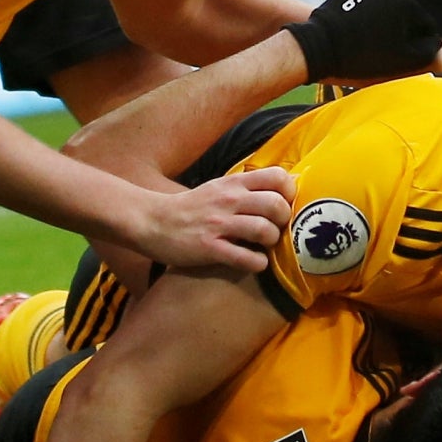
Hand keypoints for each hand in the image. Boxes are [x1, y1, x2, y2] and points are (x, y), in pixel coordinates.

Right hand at [123, 166, 291, 272]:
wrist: (151, 221)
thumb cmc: (191, 207)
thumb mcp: (218, 188)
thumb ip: (247, 188)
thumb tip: (286, 186)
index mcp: (233, 183)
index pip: (277, 177)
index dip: (289, 192)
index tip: (284, 205)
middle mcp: (228, 200)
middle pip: (276, 205)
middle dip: (283, 221)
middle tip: (276, 230)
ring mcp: (218, 224)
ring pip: (263, 231)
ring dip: (270, 242)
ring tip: (263, 246)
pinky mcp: (209, 248)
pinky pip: (245, 258)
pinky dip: (257, 263)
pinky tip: (253, 262)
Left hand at [285, 0, 441, 84]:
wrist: (321, 45)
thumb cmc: (364, 56)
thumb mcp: (403, 60)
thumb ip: (427, 50)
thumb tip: (435, 41)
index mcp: (407, 3)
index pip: (425, 25)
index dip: (420, 44)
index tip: (407, 57)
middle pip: (407, 12)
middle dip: (402, 29)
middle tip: (388, 50)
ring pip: (389, 6)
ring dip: (386, 20)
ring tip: (373, 41)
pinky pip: (371, 1)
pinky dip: (370, 12)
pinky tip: (360, 29)